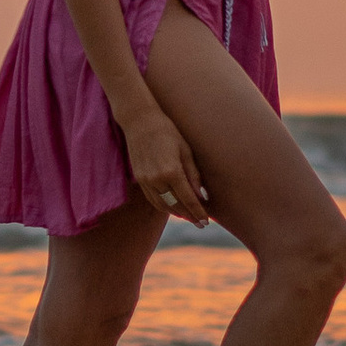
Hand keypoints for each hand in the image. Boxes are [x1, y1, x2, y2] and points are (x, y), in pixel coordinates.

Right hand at [123, 109, 209, 225]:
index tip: (206, 221)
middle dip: (189, 216)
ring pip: (163, 205)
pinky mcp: (139, 179)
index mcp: (172, 171)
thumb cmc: (167, 132)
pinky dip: (164, 207)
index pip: (188, 199)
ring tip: (189, 217)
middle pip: (176, 206)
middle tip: (200, 223)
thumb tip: (201, 196)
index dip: (198, 212)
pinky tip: (173, 208)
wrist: (139, 122)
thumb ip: (193, 175)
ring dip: (177, 213)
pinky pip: (153, 199)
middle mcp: (157, 179)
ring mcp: (146, 181)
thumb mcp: (185, 150)